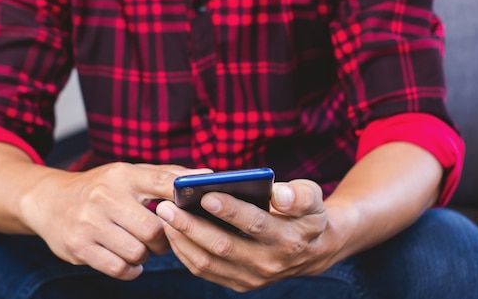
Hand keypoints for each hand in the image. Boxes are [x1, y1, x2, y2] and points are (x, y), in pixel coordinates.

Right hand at [20, 162, 205, 280]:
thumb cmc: (99, 188)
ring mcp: (89, 223)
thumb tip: (206, 175)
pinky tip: (129, 259)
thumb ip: (165, 176)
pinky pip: (119, 268)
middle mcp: (105, 196)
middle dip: (163, 239)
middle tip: (160, 237)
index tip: (197, 206)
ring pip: (138, 252)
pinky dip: (131, 269)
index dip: (184, 195)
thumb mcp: (127, 174)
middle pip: (154, 229)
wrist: (48, 201)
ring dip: (146, 254)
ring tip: (140, 246)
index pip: (162, 181)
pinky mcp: (79, 247)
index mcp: (122, 174)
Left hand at [156, 179, 341, 291]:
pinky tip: (172, 231)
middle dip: (191, 225)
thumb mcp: (313, 198)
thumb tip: (279, 193)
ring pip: (208, 262)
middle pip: (223, 246)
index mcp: (288, 238)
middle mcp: (269, 263)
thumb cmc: (305, 214)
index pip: (255, 224)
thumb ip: (299, 194)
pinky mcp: (239, 283)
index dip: (230, 210)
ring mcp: (252, 277)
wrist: (313, 250)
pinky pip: (204, 270)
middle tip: (167, 206)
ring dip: (182, 239)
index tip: (206, 194)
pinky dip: (185, 252)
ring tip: (164, 216)